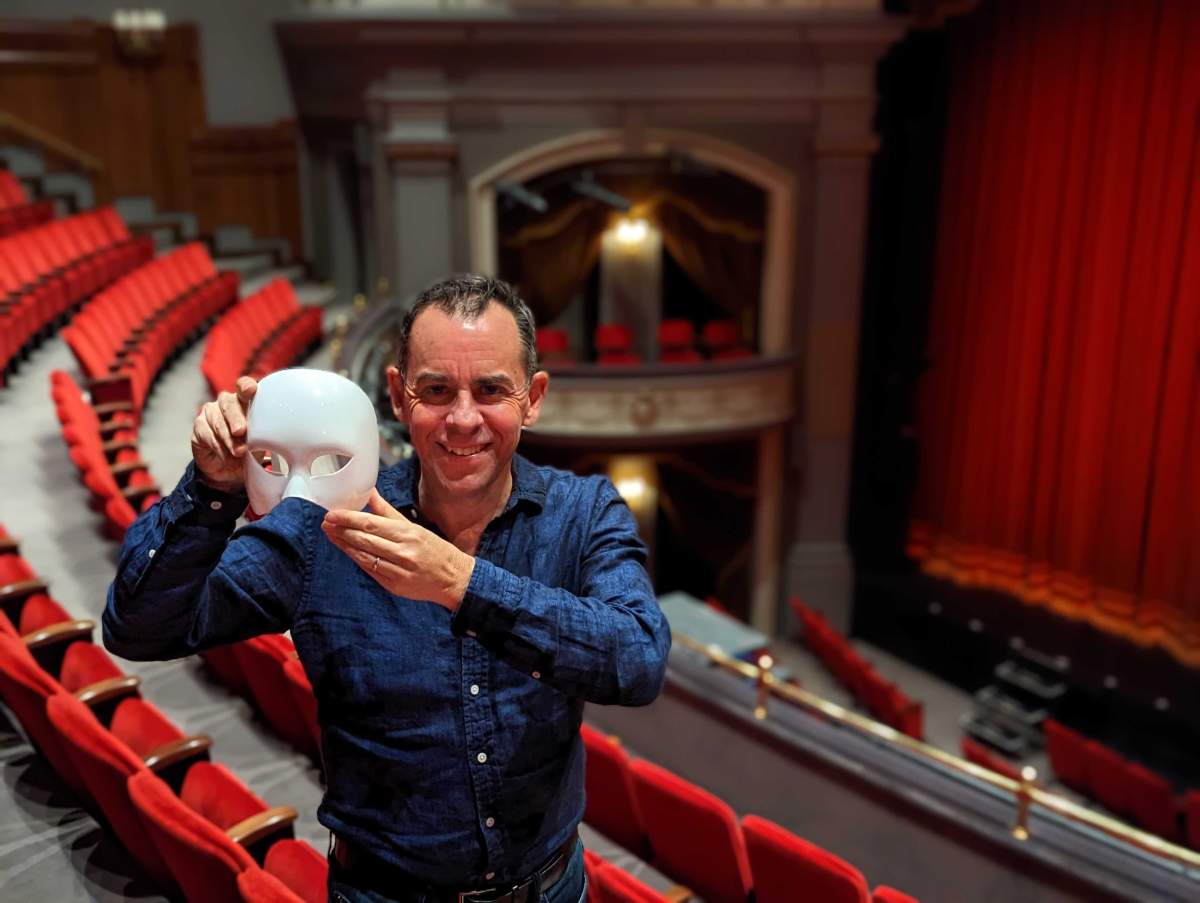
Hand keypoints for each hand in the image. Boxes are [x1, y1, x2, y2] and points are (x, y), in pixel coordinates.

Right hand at [191, 376, 256, 489]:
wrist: (230, 470)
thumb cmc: (251, 451)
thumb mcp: (263, 444)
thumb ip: (267, 436)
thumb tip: (278, 440)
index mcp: (246, 402)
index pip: (244, 386)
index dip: (246, 386)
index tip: (251, 390)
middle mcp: (227, 403)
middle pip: (229, 404)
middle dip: (236, 418)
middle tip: (241, 431)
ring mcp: (211, 413)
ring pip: (217, 421)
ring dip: (228, 438)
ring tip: (238, 452)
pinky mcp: (199, 427)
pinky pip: (206, 434)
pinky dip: (217, 446)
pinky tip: (225, 455)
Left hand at [321, 489, 474, 610]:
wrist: (452, 578)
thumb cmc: (434, 549)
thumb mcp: (414, 527)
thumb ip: (388, 511)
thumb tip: (369, 493)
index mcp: (407, 533)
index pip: (371, 524)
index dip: (348, 518)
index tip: (332, 514)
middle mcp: (402, 552)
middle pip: (364, 539)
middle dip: (342, 530)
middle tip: (326, 522)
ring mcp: (397, 570)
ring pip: (363, 555)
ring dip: (344, 544)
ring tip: (330, 534)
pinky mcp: (393, 585)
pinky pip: (369, 570)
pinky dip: (356, 558)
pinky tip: (347, 550)